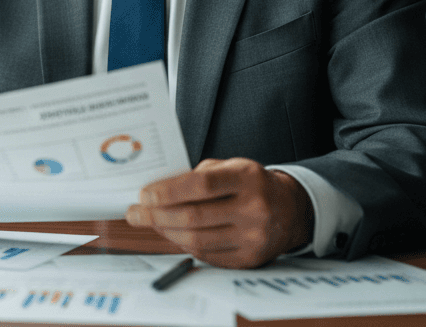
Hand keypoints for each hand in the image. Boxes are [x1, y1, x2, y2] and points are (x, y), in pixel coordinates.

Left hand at [125, 157, 313, 268]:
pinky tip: (172, 235)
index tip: (143, 195)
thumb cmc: (250, 184)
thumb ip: (195, 175)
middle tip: (134, 213)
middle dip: (156, 216)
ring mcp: (254, 237)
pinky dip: (184, 245)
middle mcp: (254, 208)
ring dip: (165, 232)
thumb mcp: (230, 167)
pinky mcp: (250, 259)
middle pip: (194, 217)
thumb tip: (154, 191)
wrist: (290, 210)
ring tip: (150, 223)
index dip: (167, 191)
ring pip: (197, 240)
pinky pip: (207, 256)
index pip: (201, 185)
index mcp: (247, 177)